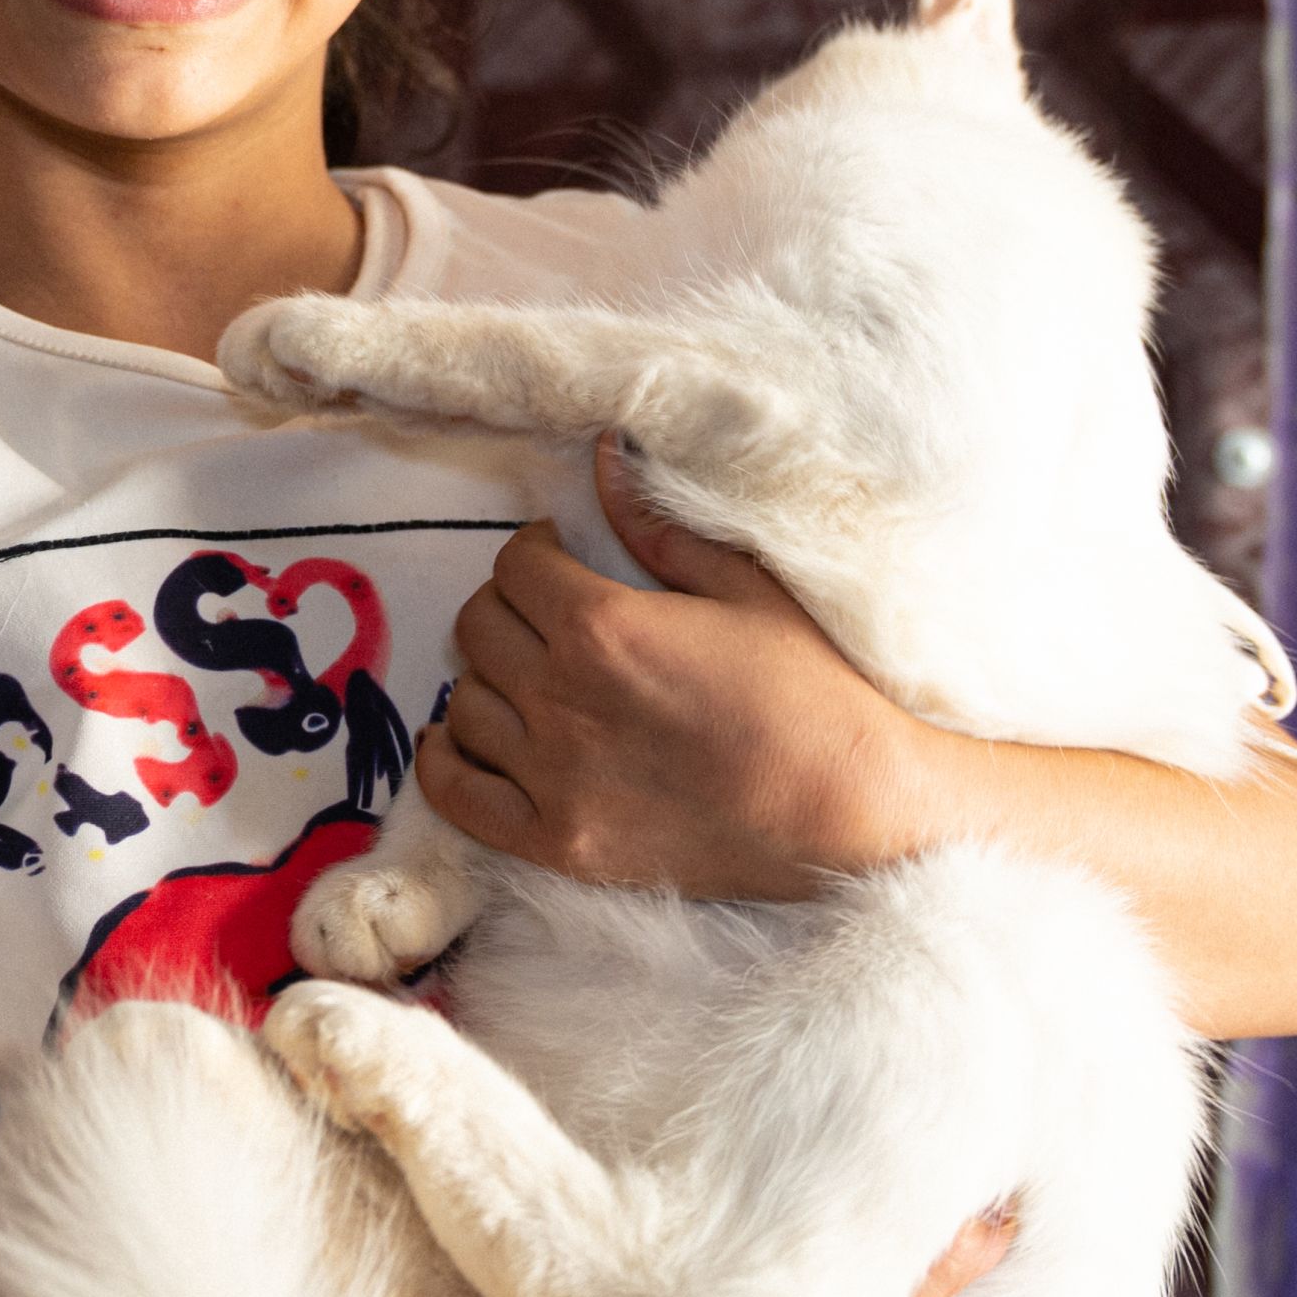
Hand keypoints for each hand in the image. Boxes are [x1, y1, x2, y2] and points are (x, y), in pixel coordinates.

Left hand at [419, 439, 935, 898]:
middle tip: (547, 616)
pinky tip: (465, 738)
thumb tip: (606, 454)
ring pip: (462, 705)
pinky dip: (447, 760)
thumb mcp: (745, 587)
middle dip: (508, 608)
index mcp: (603, 628)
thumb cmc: (812, 692)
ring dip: (488, 680)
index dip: (536, 553)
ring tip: (530, 677)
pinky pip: (455, 795)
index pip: (514, 566)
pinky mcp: (558, 843)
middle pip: (478, 627)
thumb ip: (659, 525)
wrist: (850, 810)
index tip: (561, 559)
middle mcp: (562, 701)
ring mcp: (554, 779)